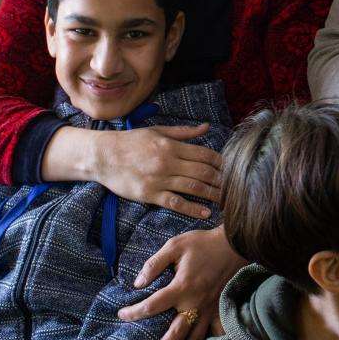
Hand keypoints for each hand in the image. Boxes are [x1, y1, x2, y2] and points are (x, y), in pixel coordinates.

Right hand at [93, 126, 223, 218]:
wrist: (102, 156)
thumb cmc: (130, 141)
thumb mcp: (157, 131)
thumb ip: (184, 132)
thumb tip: (206, 127)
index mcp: (171, 145)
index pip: (204, 154)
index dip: (221, 162)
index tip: (233, 169)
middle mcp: (168, 161)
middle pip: (203, 172)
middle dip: (221, 180)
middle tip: (236, 188)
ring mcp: (159, 178)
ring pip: (193, 187)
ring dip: (212, 195)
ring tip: (226, 201)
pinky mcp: (149, 194)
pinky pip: (175, 202)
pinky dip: (192, 208)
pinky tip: (205, 212)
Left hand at [119, 226, 246, 339]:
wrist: (235, 244)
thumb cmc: (203, 243)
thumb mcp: (175, 245)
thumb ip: (154, 264)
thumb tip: (137, 283)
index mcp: (182, 287)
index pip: (152, 305)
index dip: (134, 312)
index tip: (121, 315)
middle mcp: (195, 304)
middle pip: (174, 335)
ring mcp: (209, 310)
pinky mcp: (219, 311)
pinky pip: (213, 335)